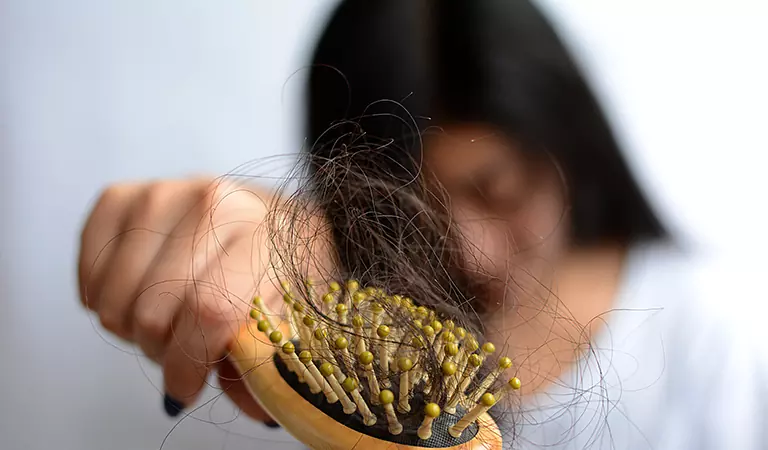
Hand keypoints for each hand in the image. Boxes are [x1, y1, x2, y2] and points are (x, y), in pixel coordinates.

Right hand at [78, 177, 302, 420]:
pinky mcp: (120, 195)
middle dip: (162, 352)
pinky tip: (142, 291)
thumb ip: (268, 363)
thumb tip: (254, 408)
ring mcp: (160, 194)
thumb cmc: (278, 267)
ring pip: (114, 300)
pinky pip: (89, 277)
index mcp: (259, 234)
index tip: (185, 389)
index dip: (187, 364)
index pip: (207, 310)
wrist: (266, 216)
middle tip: (183, 349)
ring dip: (133, 329)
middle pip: (151, 311)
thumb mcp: (291, 313)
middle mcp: (209, 204)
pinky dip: (107, 300)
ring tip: (168, 318)